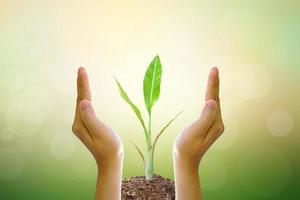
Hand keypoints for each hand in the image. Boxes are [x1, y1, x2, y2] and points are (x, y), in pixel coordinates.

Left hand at [72, 67, 122, 199]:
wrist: (110, 161)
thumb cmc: (109, 147)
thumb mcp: (101, 132)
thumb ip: (91, 117)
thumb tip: (83, 102)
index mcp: (81, 123)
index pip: (82, 99)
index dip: (83, 84)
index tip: (82, 70)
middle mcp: (78, 123)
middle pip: (80, 99)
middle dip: (81, 83)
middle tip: (81, 69)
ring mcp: (81, 125)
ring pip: (81, 103)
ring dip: (82, 89)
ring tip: (83, 76)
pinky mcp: (86, 126)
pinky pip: (84, 108)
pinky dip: (85, 97)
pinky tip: (85, 95)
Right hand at [173, 67, 224, 199]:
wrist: (185, 161)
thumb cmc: (186, 147)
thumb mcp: (195, 132)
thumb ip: (205, 117)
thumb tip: (213, 102)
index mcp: (215, 123)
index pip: (214, 99)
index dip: (213, 84)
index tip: (213, 70)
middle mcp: (217, 123)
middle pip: (216, 99)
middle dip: (215, 83)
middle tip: (214, 69)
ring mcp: (214, 124)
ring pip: (214, 103)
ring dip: (213, 89)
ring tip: (213, 76)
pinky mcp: (209, 125)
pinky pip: (211, 108)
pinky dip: (210, 97)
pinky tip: (210, 95)